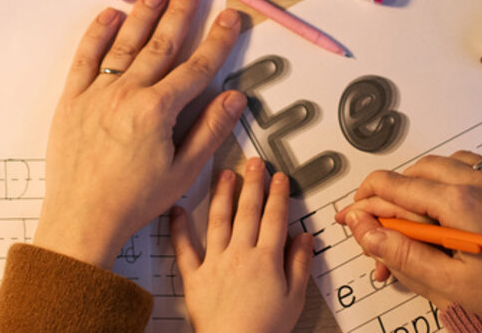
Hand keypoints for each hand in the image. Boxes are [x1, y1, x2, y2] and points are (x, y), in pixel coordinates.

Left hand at [33, 0, 246, 268]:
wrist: (82, 217)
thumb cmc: (131, 200)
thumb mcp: (182, 171)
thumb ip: (209, 130)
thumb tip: (234, 99)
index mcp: (157, 111)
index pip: (197, 67)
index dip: (217, 41)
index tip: (230, 19)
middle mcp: (127, 94)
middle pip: (162, 44)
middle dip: (182, 12)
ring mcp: (97, 93)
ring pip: (125, 43)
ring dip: (144, 14)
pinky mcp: (72, 99)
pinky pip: (86, 57)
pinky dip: (98, 33)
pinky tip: (110, 15)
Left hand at [171, 158, 312, 332]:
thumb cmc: (263, 328)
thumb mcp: (294, 298)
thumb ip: (299, 265)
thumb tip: (304, 239)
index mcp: (266, 259)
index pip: (274, 217)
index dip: (278, 194)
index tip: (279, 178)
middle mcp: (240, 255)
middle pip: (248, 211)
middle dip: (252, 184)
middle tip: (254, 164)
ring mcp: (215, 263)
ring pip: (218, 221)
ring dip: (222, 195)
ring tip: (224, 175)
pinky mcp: (194, 277)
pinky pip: (184, 249)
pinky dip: (179, 229)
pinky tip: (177, 211)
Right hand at [335, 151, 481, 325]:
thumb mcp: (448, 281)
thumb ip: (402, 251)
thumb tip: (365, 229)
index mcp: (457, 203)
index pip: (393, 186)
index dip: (365, 201)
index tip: (354, 217)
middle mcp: (477, 182)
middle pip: (415, 171)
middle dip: (389, 193)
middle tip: (379, 222)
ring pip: (443, 164)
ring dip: (420, 182)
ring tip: (411, 213)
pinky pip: (473, 166)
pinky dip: (450, 178)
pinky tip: (450, 203)